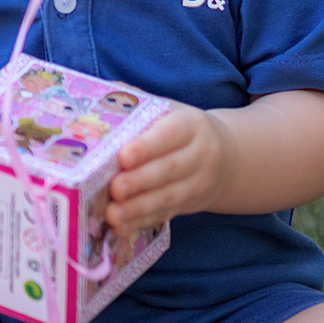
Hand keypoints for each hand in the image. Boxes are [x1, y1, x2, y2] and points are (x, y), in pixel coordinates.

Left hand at [104, 104, 231, 232]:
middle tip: (114, 188)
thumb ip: (137, 104)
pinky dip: (142, 222)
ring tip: (113, 214)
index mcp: (191, 125)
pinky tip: (121, 227)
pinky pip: (166, 215)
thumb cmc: (178, 128)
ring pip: (169, 197)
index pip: (170, 134)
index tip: (123, 156)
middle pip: (170, 169)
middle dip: (140, 181)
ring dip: (139, 208)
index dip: (147, 146)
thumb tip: (99, 96)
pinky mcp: (190, 205)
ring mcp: (198, 183)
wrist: (224, 156)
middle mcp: (201, 154)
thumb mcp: (168, 110)